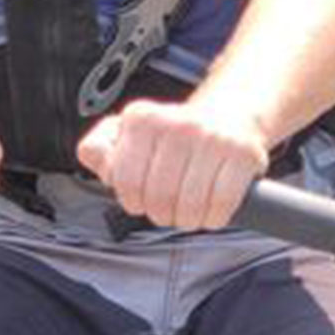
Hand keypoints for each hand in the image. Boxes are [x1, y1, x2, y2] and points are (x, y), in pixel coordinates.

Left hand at [76, 99, 267, 229]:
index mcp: (142, 119)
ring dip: (187, 220)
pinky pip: (222, 204)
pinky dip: (213, 217)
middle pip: (158, 197)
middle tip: (166, 211)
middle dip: (160, 214)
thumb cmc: (173, 134)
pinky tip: (209, 211)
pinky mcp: (242, 153)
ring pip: (190, 205)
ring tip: (187, 212)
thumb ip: (101, 148)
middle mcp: (176, 124)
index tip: (140, 201)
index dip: (132, 201)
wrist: (228, 115)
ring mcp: (211, 138)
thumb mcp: (130, 133)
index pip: (126, 180)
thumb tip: (92, 157)